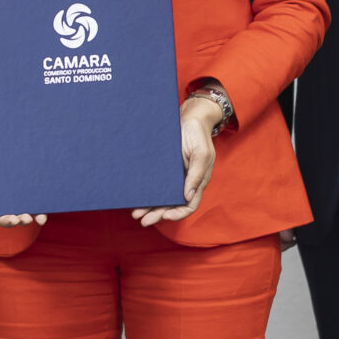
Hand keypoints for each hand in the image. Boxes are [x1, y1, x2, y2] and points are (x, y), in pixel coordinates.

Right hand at [0, 152, 45, 227]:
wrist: (14, 143)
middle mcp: (1, 203)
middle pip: (2, 218)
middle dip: (7, 221)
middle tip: (14, 220)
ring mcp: (17, 202)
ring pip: (19, 217)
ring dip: (22, 221)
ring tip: (26, 218)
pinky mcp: (31, 199)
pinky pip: (35, 211)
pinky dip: (39, 217)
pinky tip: (41, 218)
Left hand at [134, 96, 223, 227]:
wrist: (189, 117)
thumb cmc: (198, 135)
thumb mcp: (203, 154)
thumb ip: (197, 175)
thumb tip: (187, 196)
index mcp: (197, 182)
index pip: (188, 205)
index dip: (178, 213)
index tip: (165, 216)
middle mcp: (184, 182)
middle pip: (171, 205)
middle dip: (157, 214)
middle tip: (143, 221)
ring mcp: (173, 176)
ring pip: (160, 197)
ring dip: (149, 207)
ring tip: (135, 213)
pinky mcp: (162, 168)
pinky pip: (153, 183)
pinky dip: (146, 191)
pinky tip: (135, 197)